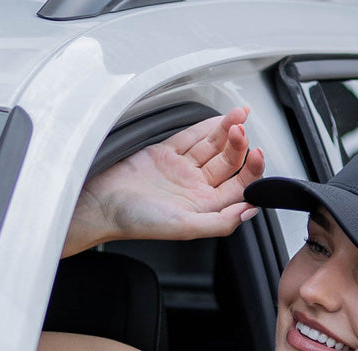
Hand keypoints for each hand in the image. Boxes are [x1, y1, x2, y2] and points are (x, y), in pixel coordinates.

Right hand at [64, 106, 266, 255]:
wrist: (100, 203)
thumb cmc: (136, 221)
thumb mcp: (185, 227)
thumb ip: (220, 222)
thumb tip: (250, 212)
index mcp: (204, 207)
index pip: (239, 187)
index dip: (252, 170)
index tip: (257, 153)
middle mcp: (194, 188)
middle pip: (228, 164)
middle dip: (239, 146)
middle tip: (242, 131)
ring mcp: (180, 170)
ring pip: (212, 147)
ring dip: (227, 132)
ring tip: (238, 116)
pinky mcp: (164, 154)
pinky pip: (191, 137)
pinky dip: (206, 127)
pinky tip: (220, 120)